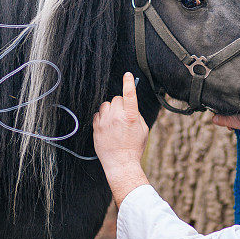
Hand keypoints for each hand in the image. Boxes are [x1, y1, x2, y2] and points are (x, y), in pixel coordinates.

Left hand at [93, 72, 150, 205]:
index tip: (128, 75)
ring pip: (106, 104)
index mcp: (131, 117)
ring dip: (110, 109)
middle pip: (117, 98)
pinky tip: (107, 126)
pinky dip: (102, 117)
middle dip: (121, 104)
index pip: (130, 95)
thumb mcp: (143, 129)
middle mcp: (117, 117)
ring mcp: (105, 122)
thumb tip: (130, 104)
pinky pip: (98, 114)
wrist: (121, 163)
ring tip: (115, 121)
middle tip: (124, 115)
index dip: (129, 83)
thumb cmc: (134, 147)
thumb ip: (136, 114)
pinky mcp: (96, 127)